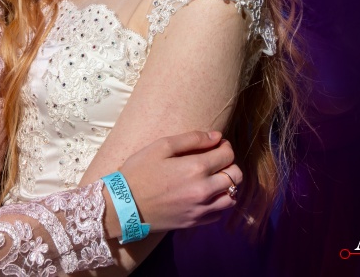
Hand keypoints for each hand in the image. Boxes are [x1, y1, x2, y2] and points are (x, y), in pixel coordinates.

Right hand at [116, 130, 241, 234]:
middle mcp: (204, 190)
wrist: (123, 205)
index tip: (217, 144)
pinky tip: (205, 195)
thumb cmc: (138, 172)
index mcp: (196, 168)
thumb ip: (191, 139)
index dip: (225, 146)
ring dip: (228, 186)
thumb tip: (216, 136)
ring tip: (213, 179)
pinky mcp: (195, 222)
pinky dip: (218, 202)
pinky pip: (219, 213)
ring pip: (232, 197)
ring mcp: (201, 209)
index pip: (228, 155)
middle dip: (230, 164)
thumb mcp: (160, 146)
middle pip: (236, 176)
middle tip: (216, 160)